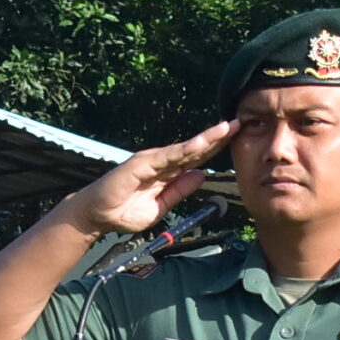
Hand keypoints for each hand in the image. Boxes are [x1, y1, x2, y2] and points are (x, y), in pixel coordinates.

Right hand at [65, 121, 230, 236]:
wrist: (98, 216)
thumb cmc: (125, 211)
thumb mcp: (162, 206)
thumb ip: (180, 191)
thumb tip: (202, 175)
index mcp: (168, 172)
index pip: (197, 158)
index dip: (217, 149)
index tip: (238, 139)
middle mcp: (162, 161)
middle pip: (195, 149)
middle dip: (218, 137)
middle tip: (241, 123)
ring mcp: (152, 160)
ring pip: (185, 148)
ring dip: (207, 139)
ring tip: (227, 128)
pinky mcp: (141, 163)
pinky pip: (167, 156)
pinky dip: (185, 149)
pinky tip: (201, 143)